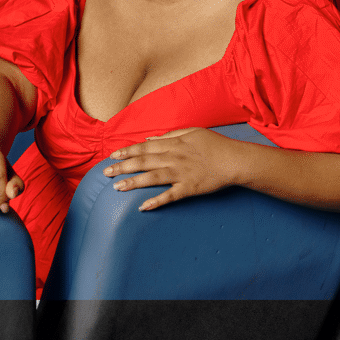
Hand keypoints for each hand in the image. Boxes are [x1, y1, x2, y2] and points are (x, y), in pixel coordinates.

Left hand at [103, 128, 244, 211]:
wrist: (234, 160)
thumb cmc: (215, 144)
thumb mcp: (192, 132)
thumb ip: (170, 134)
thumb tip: (150, 139)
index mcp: (173, 144)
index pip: (144, 147)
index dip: (127, 151)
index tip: (112, 155)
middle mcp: (173, 158)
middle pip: (143, 162)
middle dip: (122, 166)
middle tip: (105, 173)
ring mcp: (180, 174)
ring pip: (151, 178)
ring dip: (132, 183)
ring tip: (117, 187)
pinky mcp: (189, 188)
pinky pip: (170, 196)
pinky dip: (156, 201)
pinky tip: (143, 207)